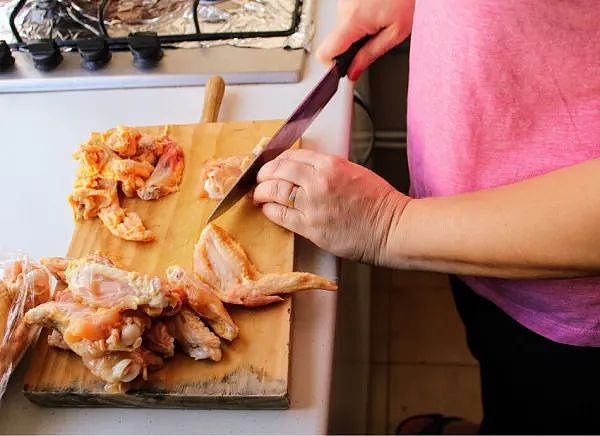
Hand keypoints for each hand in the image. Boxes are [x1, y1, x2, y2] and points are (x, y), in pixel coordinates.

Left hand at [253, 149, 410, 264]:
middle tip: (259, 179)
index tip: (271, 165)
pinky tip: (267, 209)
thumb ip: (328, 169)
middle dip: (263, 174)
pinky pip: (281, 215)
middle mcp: (318, 182)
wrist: (391, 228)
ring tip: (258, 194)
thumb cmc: (378, 202)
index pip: (292, 156)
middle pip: (278, 171)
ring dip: (261, 192)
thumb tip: (304, 170)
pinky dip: (269, 210)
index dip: (276, 160)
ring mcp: (313, 205)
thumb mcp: (354, 171)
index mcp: (331, 164)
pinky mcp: (311, 227)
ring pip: (275, 192)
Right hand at [317, 0, 414, 80]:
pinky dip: (361, 14)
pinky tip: (377, 7)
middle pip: (337, 39)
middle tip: (376, 35)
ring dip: (360, 26)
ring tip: (381, 16)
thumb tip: (354, 71)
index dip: (333, 65)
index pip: (325, 52)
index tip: (344, 69)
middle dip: (354, 43)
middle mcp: (344, 6)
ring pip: (344, 25)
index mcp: (354, 19)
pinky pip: (348, 11)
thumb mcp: (396, 32)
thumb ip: (371, 54)